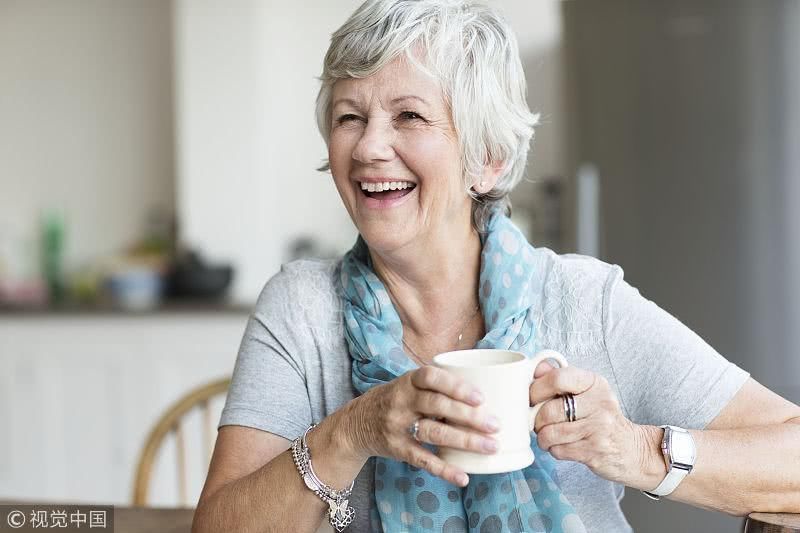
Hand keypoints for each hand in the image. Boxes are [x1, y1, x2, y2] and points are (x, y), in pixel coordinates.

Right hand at [341, 366, 500, 486]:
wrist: (357, 422)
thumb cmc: (397, 400)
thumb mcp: (410, 384)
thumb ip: (438, 386)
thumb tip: (485, 393)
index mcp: (408, 381)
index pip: (432, 378)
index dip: (456, 386)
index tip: (480, 397)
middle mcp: (401, 401)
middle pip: (437, 406)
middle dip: (469, 416)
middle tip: (495, 424)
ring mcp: (398, 425)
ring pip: (434, 432)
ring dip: (465, 441)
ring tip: (491, 447)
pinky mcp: (397, 448)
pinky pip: (423, 459)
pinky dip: (444, 469)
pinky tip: (463, 477)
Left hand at [530, 362, 652, 485]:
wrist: (632, 449)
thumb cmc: (601, 417)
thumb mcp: (586, 392)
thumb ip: (561, 378)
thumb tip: (535, 367)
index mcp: (594, 382)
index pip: (557, 378)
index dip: (536, 389)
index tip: (530, 398)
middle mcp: (599, 402)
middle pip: (549, 410)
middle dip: (536, 420)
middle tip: (539, 423)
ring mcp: (599, 428)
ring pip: (550, 433)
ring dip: (543, 438)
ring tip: (549, 436)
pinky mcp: (595, 451)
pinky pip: (558, 450)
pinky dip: (553, 450)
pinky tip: (562, 446)